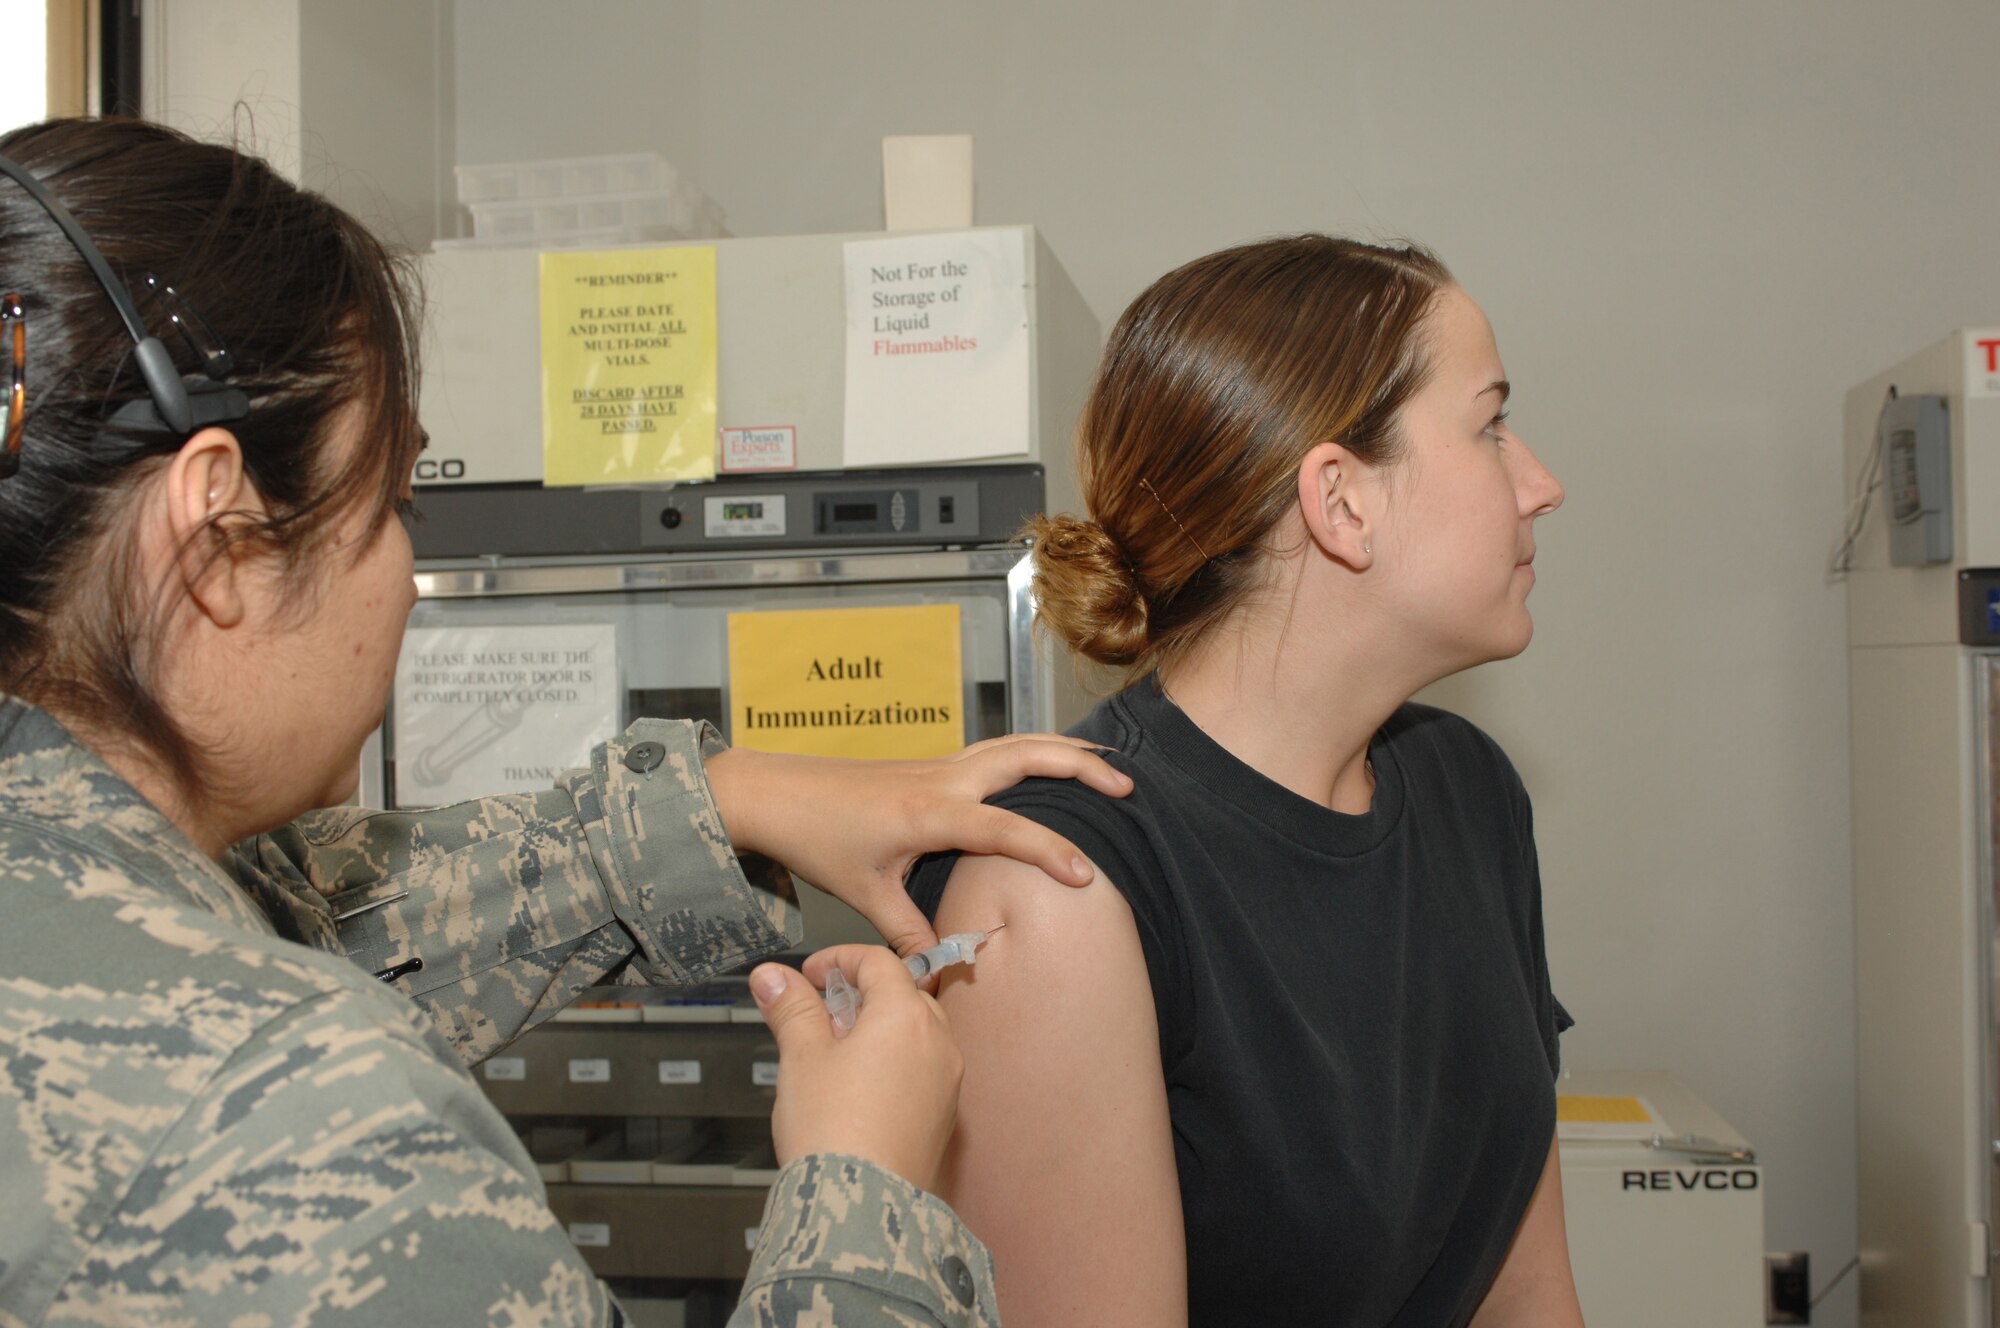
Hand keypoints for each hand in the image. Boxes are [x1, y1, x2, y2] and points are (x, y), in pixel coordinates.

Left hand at [706, 734, 1131, 955]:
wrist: (774, 793)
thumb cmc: (816, 839)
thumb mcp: (865, 894)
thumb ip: (910, 934)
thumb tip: (944, 969)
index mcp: (930, 811)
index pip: (1006, 829)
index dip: (1049, 851)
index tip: (1086, 875)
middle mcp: (943, 779)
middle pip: (1026, 756)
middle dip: (1080, 765)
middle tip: (1126, 787)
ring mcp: (940, 766)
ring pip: (1015, 744)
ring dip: (1063, 750)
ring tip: (1107, 765)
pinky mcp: (933, 767)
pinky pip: (996, 751)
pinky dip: (1034, 753)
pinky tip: (1050, 769)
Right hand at [749, 945, 961, 1190]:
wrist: (860, 1207)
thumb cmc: (834, 1133)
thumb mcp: (801, 1058)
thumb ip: (790, 1009)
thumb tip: (772, 977)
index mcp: (906, 1017)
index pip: (878, 963)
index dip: (839, 960)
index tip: (811, 975)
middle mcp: (938, 1043)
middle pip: (902, 995)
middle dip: (861, 996)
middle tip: (821, 1013)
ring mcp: (946, 1081)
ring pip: (915, 1034)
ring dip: (879, 1029)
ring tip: (835, 1053)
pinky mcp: (943, 1116)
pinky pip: (922, 1071)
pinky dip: (893, 1064)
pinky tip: (858, 1089)